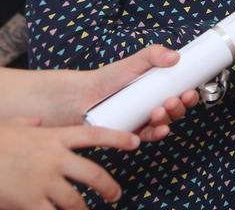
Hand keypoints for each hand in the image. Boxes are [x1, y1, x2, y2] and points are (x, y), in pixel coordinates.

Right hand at [0, 118, 138, 208]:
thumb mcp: (11, 126)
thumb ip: (30, 123)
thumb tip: (38, 119)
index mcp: (53, 137)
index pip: (94, 135)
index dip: (118, 138)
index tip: (136, 142)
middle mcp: (54, 160)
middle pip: (94, 174)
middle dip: (108, 187)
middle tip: (116, 194)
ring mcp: (44, 182)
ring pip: (76, 200)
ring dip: (84, 209)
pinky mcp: (30, 202)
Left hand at [33, 45, 198, 142]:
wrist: (80, 96)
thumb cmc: (106, 79)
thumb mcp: (132, 63)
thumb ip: (153, 55)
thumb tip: (176, 56)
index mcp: (158, 89)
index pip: (180, 94)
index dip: (189, 96)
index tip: (190, 92)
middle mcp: (153, 106)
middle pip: (176, 110)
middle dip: (180, 107)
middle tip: (175, 100)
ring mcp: (142, 120)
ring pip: (164, 123)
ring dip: (169, 119)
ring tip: (160, 110)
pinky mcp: (130, 133)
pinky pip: (148, 136)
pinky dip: (156, 134)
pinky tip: (160, 129)